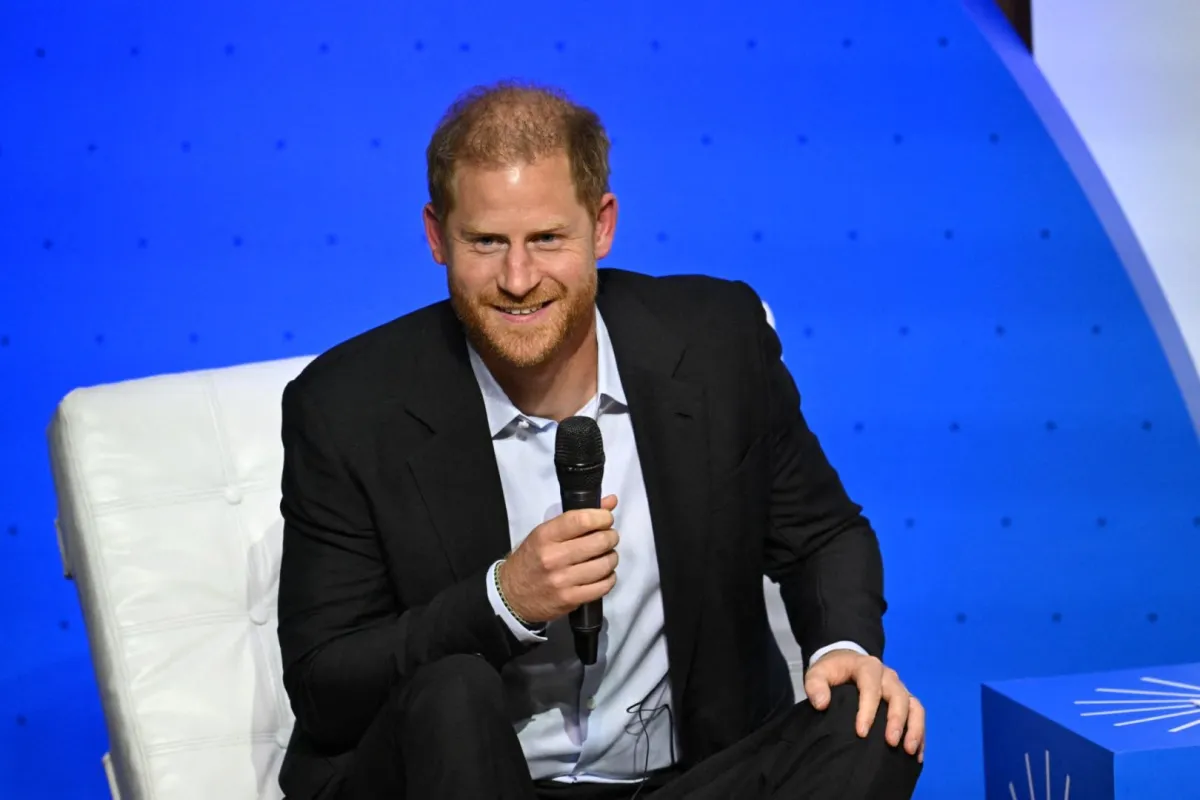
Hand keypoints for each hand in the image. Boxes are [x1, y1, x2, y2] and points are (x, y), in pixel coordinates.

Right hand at [498, 494, 619, 623]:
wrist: (511, 595)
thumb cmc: (531, 559)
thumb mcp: (545, 533)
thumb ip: (577, 517)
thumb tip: (611, 501)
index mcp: (545, 536)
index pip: (581, 520)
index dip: (602, 517)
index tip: (606, 519)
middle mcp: (553, 557)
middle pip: (599, 541)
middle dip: (610, 537)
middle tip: (608, 538)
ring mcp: (562, 580)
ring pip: (605, 564)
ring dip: (611, 558)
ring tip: (606, 556)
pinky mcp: (570, 599)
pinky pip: (603, 586)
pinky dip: (609, 578)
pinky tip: (603, 575)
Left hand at [804, 650, 924, 762]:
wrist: (846, 662)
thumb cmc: (832, 671)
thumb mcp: (817, 672)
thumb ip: (815, 685)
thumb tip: (821, 704)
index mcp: (867, 666)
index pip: (871, 687)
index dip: (868, 710)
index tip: (861, 732)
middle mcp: (888, 676)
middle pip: (898, 696)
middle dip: (897, 720)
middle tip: (890, 743)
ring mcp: (899, 688)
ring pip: (914, 705)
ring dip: (914, 728)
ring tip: (909, 751)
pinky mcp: (905, 700)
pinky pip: (918, 715)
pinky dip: (920, 734)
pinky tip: (916, 754)